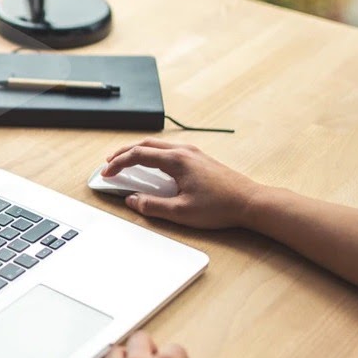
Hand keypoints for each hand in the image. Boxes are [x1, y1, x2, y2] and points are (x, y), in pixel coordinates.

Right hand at [102, 139, 260, 228]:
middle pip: (146, 145)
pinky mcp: (200, 159)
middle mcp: (184, 151)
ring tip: (127, 162)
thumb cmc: (220, 207)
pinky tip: (153, 166)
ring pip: (158, 145)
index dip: (118, 163)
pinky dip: (153, 154)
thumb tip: (133, 200)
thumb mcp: (181, 212)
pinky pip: (169, 150)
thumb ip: (152, 206)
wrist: (251, 202)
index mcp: (176, 160)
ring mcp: (193, 153)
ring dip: (139, 152)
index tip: (106, 173)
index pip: (138, 155)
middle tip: (110, 163)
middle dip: (124, 152)